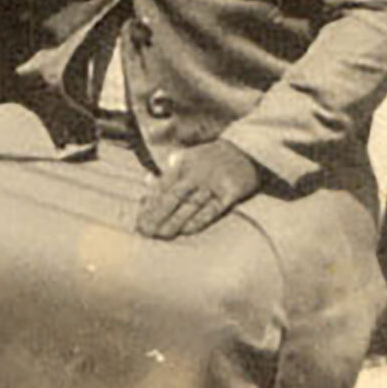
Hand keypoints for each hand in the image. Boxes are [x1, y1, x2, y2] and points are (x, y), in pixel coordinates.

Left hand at [137, 138, 259, 239]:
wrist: (247, 152)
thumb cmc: (212, 157)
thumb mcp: (189, 156)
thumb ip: (168, 169)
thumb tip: (147, 181)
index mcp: (183, 161)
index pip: (162, 184)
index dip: (150, 203)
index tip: (139, 217)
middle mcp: (197, 171)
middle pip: (173, 197)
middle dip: (158, 215)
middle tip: (146, 231)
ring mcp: (214, 183)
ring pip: (190, 206)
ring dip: (174, 222)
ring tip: (161, 235)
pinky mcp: (230, 193)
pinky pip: (211, 210)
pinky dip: (198, 221)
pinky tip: (185, 231)